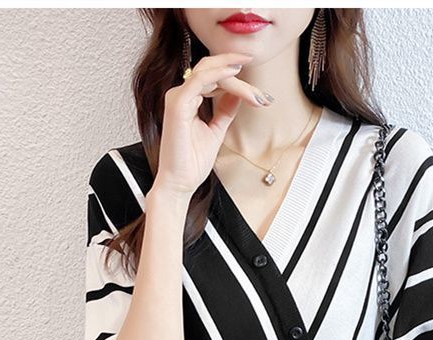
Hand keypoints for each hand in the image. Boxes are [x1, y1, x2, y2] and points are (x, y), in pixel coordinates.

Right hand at [153, 51, 273, 197]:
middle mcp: (180, 95)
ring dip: (234, 78)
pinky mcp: (177, 105)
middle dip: (233, 64)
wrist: (180, 183)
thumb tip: (238, 95)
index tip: (256, 85)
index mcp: (187, 100)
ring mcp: (177, 98)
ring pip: (208, 73)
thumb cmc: (192, 162)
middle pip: (209, 68)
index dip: (234, 75)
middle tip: (254, 62)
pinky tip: (234, 74)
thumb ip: (225, 111)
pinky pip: (198, 80)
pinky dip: (218, 74)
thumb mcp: (216, 130)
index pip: (211, 76)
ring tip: (254, 90)